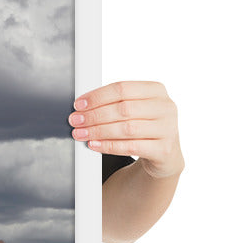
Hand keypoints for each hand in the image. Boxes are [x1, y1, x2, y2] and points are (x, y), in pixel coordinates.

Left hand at [69, 81, 183, 179]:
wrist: (165, 154)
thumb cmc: (144, 127)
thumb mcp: (135, 110)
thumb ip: (115, 103)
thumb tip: (83, 107)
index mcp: (156, 90)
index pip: (123, 88)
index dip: (98, 96)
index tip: (79, 104)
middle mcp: (165, 107)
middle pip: (123, 108)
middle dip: (94, 115)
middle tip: (76, 120)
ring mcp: (167, 129)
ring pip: (126, 128)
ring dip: (98, 131)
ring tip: (80, 133)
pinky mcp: (163, 150)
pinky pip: (131, 147)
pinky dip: (108, 146)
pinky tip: (94, 145)